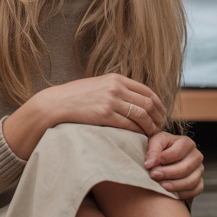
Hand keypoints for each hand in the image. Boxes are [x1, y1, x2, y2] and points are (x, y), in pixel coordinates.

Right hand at [2, 73, 165, 159]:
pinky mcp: (104, 115)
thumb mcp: (98, 85)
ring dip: (151, 126)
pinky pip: (129, 125)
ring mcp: (111, 101)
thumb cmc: (76, 97)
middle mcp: (116, 87)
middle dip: (158, 117)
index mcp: (116, 79)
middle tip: (160, 127)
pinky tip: (140, 137)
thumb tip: (134, 98)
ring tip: (152, 134)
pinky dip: (138, 132)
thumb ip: (115, 89)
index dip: (158, 104)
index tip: (161, 114)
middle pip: (148, 103)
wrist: (56, 104)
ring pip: (142, 115)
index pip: (147, 91)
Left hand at [144, 131, 203, 200]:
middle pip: (186, 168)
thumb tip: (150, 163)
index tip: (149, 165)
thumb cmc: (160, 149)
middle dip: (168, 173)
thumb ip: (153, 150)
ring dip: (174, 186)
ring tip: (160, 186)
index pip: (178, 152)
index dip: (163, 159)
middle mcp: (196, 156)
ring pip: (191, 181)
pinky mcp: (199, 182)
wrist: (165, 159)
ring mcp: (199, 170)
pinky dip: (182, 194)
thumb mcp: (155, 142)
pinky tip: (169, 192)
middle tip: (153, 176)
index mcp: (187, 143)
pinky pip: (195, 191)